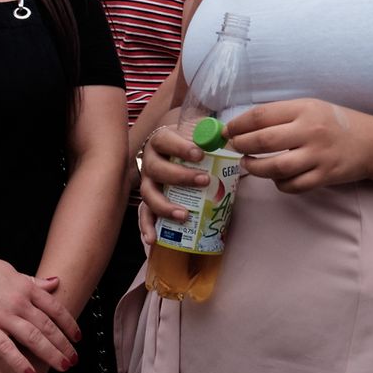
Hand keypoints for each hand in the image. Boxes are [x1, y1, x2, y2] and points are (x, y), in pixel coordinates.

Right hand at [0, 252, 77, 372]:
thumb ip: (33, 281)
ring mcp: (3, 315)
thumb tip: (55, 282)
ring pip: (34, 338)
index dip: (69, 324)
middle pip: (48, 326)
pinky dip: (20, 362)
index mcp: (26, 288)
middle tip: (74, 358)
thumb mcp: (11, 271)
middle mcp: (19, 302)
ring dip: (51, 354)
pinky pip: (6, 348)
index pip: (55, 308)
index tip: (78, 337)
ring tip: (63, 366)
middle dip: (64, 344)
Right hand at [137, 125, 208, 246]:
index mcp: (161, 141)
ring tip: (184, 215)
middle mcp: (150, 161)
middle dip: (181, 177)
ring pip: (149, 194)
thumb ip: (212, 134)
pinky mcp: (148, 200)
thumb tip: (228, 136)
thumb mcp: (199, 133)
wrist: (175, 148)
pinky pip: (144, 214)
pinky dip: (146, 226)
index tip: (200, 154)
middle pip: (158, 169)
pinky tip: (153, 239)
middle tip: (204, 181)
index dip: (180, 147)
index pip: (165, 141)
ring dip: (165, 206)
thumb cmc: (190, 142)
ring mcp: (147, 182)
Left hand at [227, 98, 372, 192]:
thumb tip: (245, 124)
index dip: (238, 124)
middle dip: (241, 145)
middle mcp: (311, 131)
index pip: (262, 115)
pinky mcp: (324, 176)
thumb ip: (284, 114)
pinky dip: (278, 183)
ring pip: (274, 167)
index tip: (227, 130)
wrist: (372, 142)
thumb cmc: (337, 122)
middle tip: (235, 146)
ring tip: (249, 163)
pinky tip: (276, 177)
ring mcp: (318, 156)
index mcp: (305, 109)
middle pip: (263, 141)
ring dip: (255, 167)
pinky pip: (292, 185)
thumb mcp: (312, 107)